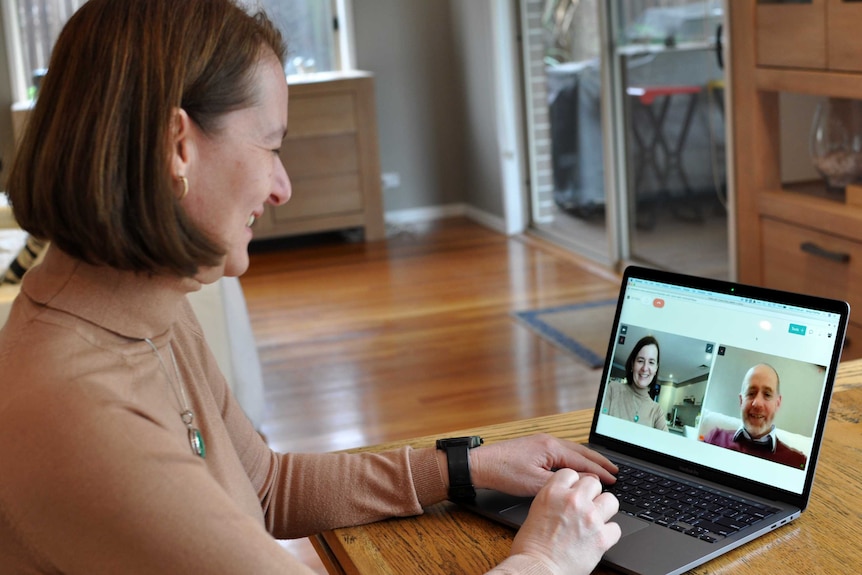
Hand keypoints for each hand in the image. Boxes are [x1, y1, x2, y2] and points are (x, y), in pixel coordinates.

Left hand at [469, 434, 617, 496]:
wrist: (480, 465)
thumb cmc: (504, 473)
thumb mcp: (535, 483)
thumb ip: (562, 483)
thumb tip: (583, 483)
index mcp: (551, 447)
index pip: (582, 460)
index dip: (600, 471)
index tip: (614, 479)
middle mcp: (548, 441)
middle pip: (581, 451)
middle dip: (599, 461)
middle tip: (616, 470)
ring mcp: (541, 442)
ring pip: (572, 450)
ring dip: (588, 459)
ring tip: (602, 467)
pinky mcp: (535, 447)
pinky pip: (561, 452)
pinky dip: (574, 459)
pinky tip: (577, 465)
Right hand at [509, 469, 620, 574]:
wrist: (537, 569)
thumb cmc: (531, 546)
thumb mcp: (535, 511)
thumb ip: (553, 500)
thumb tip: (565, 500)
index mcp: (553, 492)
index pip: (571, 473)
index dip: (573, 483)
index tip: (574, 491)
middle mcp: (573, 501)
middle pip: (593, 482)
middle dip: (591, 493)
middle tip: (587, 505)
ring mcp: (590, 518)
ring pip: (611, 500)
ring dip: (604, 509)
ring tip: (597, 519)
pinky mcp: (602, 537)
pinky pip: (616, 528)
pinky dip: (609, 533)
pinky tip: (599, 538)